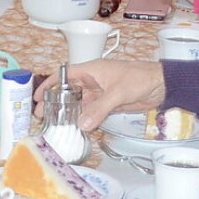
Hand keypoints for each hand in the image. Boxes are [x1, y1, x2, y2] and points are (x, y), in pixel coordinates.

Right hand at [34, 59, 163, 131]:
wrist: (160, 85)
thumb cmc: (139, 79)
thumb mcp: (117, 93)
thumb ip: (99, 109)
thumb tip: (82, 124)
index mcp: (92, 70)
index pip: (65, 74)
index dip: (50, 83)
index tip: (38, 96)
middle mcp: (93, 81)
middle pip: (69, 90)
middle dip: (55, 101)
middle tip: (42, 116)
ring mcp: (100, 93)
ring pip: (79, 103)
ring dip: (69, 112)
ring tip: (55, 125)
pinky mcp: (107, 103)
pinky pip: (91, 111)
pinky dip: (83, 119)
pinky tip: (76, 128)